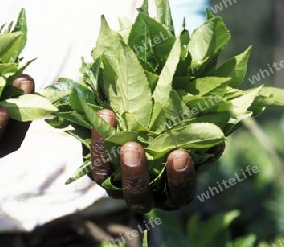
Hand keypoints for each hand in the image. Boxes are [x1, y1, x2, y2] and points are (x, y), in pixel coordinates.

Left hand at [89, 109, 224, 212]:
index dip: (180, 179)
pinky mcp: (99, 170)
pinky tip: (105, 114)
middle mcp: (143, 193)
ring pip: (108, 181)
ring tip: (112, 125)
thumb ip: (197, 140)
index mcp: (170, 191)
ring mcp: (117, 184)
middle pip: (138, 198)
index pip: (179, 194)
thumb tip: (217, 136)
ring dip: (109, 156)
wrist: (136, 128)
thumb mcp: (186, 140)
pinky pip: (95, 160)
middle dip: (136, 175)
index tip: (180, 154)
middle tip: (133, 147)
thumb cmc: (171, 138)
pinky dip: (97, 138)